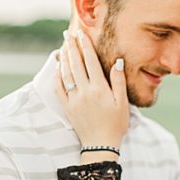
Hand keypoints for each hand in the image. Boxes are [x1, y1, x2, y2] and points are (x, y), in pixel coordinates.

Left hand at [56, 27, 128, 147]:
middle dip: (71, 47)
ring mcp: (73, 99)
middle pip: (76, 64)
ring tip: (63, 46)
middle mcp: (84, 92)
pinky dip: (57, 76)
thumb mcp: (122, 103)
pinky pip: (58, 89)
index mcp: (99, 89)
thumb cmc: (115, 124)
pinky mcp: (67, 107)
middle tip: (67, 34)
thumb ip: (118, 81)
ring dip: (64, 59)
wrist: (100, 145)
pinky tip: (58, 67)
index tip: (81, 33)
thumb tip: (118, 61)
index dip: (85, 46)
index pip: (90, 62)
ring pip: (66, 74)